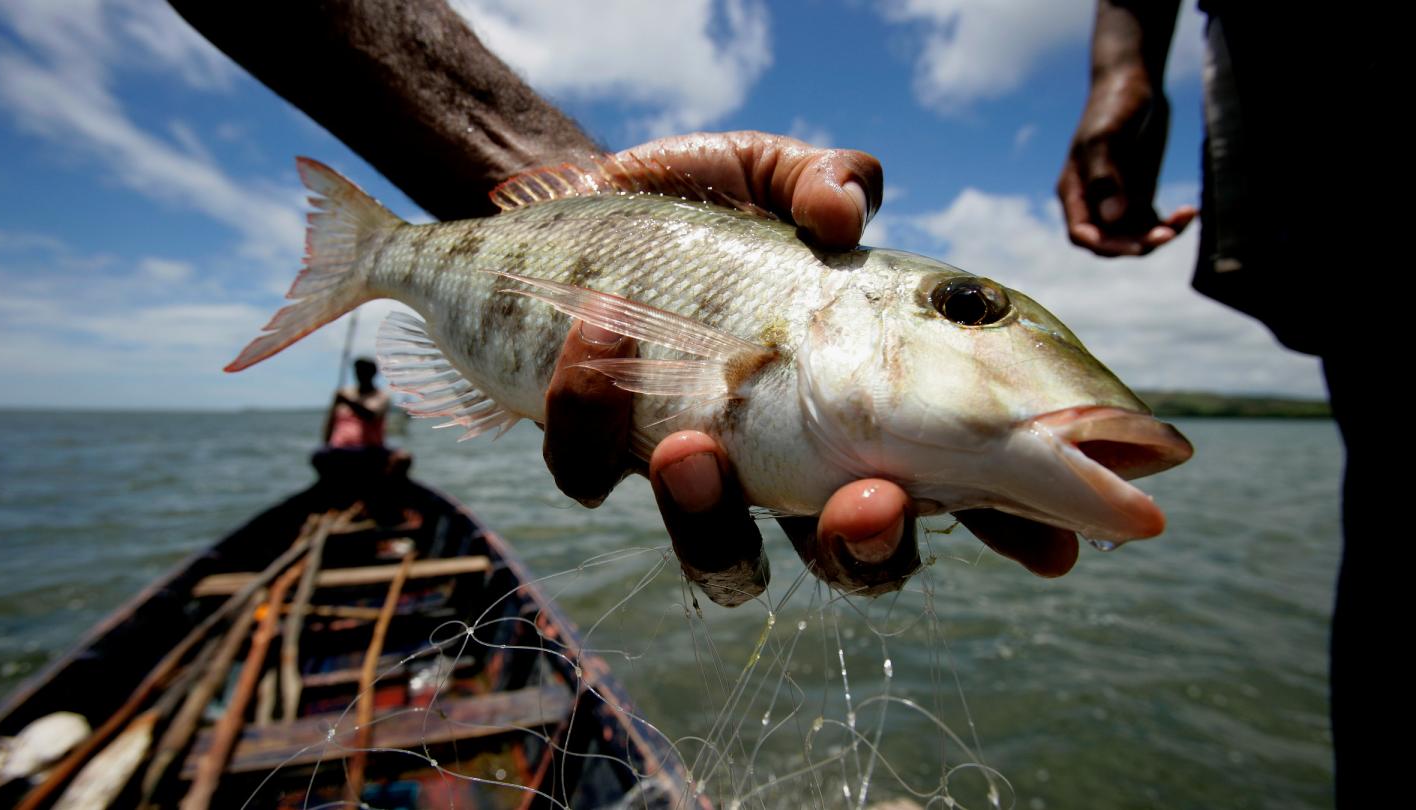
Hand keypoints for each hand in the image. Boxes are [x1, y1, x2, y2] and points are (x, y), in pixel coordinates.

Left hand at [543, 132, 1063, 603]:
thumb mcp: (778, 172)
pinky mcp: (601, 452)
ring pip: (724, 562)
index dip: (1009, 526)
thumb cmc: (705, 199)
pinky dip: (592, 403)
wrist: (576, 199)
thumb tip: (844, 215)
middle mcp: (788, 461)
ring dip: (712, 521)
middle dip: (865, 551)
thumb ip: (827, 182)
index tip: (1055, 552)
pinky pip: (595, 474)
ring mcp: (696, 472)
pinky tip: (597, 323)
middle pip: (850, 561)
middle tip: (865, 504)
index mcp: (861, 405)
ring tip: (694, 447)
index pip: (955, 484)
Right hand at [1057, 70, 1195, 255]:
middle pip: (1109, 241)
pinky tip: (1190, 211)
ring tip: (1183, 218)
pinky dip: (1171, 224)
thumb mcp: (1106, 137)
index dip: (1104, 244)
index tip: (1133, 244)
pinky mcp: (1140, 194)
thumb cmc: (1113, 105)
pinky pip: (1153, 222)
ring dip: (1157, 236)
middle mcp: (1093, 201)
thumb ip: (1106, 178)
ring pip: (1134, 236)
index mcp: (1075, 191)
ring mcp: (1117, 199)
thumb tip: (1113, 218)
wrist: (1135, 82)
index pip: (1082, 233)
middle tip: (1165, 235)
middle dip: (1135, 244)